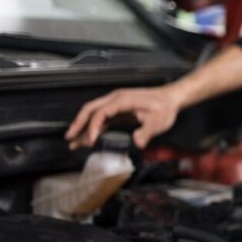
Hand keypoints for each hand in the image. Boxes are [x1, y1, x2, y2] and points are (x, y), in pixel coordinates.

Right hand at [65, 86, 181, 149]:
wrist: (171, 99)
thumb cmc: (165, 107)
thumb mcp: (159, 122)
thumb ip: (147, 132)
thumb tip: (138, 142)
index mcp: (123, 100)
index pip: (102, 112)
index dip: (94, 126)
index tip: (92, 140)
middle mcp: (116, 99)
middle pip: (90, 109)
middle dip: (79, 123)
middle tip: (70, 138)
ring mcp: (116, 104)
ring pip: (93, 113)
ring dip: (83, 127)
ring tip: (74, 142)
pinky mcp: (118, 110)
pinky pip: (101, 118)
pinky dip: (93, 128)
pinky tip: (89, 138)